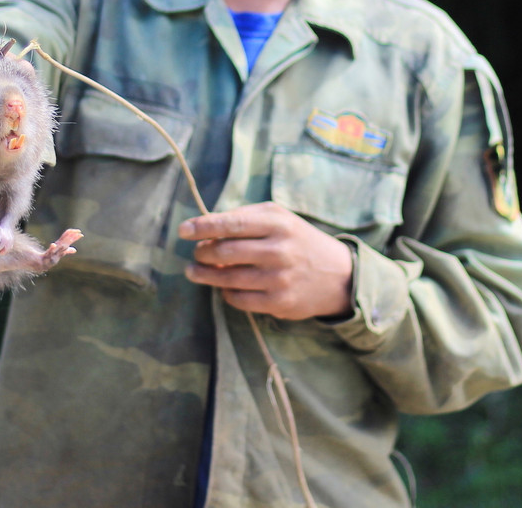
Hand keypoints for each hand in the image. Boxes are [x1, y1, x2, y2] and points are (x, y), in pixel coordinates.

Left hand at [178, 202, 353, 320]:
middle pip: (225, 252)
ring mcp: (279, 279)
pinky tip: (223, 286)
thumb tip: (206, 225)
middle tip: (196, 253)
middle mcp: (279, 250)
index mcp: (277, 223)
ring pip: (227, 279)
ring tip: (194, 271)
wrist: (338, 275)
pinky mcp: (279, 303)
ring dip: (204, 275)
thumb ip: (245, 217)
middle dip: (202, 252)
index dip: (203, 227)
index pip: (231, 224)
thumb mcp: (279, 218)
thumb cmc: (298, 240)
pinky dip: (225, 292)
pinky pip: (239, 299)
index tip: (183, 230)